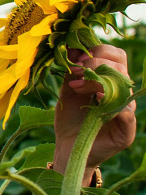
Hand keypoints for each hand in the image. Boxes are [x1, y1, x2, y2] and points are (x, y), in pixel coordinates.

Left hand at [53, 44, 136, 169]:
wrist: (68, 147)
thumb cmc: (70, 118)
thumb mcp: (68, 90)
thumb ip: (72, 70)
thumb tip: (72, 47)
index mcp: (112, 80)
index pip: (116, 55)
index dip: (98, 51)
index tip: (76, 58)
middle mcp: (123, 93)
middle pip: (120, 66)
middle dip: (96, 63)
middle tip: (77, 72)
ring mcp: (127, 111)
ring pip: (124, 86)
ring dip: (98, 81)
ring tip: (78, 86)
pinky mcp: (126, 131)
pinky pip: (127, 113)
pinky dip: (112, 104)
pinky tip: (96, 100)